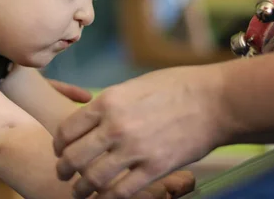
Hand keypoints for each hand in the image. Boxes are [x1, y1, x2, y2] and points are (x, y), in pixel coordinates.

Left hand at [53, 67, 222, 197]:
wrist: (215, 100)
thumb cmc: (175, 87)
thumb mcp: (133, 86)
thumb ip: (109, 104)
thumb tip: (91, 119)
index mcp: (107, 102)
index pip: (67, 129)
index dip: (58, 144)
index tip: (59, 150)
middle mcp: (115, 126)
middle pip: (74, 156)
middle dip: (63, 169)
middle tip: (63, 174)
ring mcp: (135, 150)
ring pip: (93, 178)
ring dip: (80, 188)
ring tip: (78, 191)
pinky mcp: (155, 169)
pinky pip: (121, 192)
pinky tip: (103, 198)